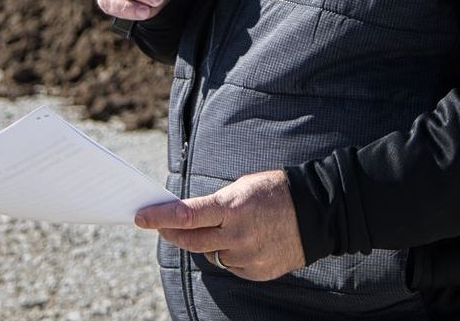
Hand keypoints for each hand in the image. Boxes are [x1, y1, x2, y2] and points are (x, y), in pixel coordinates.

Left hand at [136, 170, 304, 281]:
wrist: (317, 213)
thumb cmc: (276, 192)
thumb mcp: (243, 187)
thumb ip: (216, 204)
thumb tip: (189, 217)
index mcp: (231, 208)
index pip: (185, 215)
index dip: (160, 217)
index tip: (142, 217)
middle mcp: (236, 235)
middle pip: (189, 241)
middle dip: (172, 233)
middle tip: (163, 226)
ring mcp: (246, 257)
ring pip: (211, 255)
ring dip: (210, 243)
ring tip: (230, 227)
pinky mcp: (256, 272)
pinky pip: (231, 266)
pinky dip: (231, 255)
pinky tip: (247, 241)